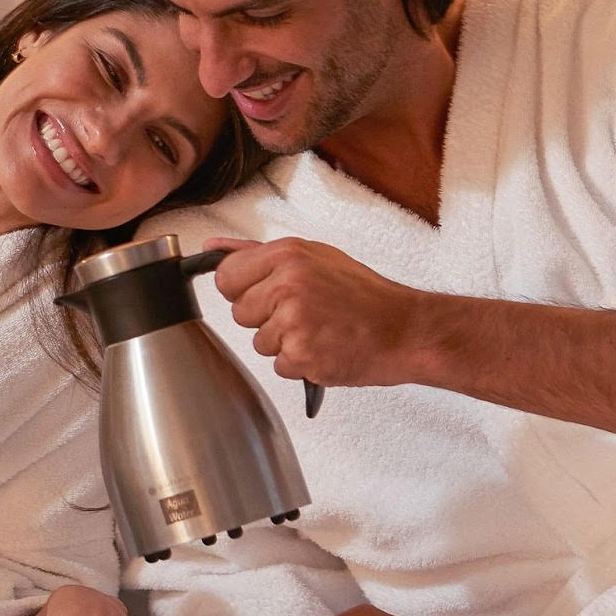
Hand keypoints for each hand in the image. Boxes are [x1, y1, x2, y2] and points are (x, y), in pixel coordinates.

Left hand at [206, 238, 420, 387]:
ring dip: (285, 344)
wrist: (404, 329)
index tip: (265, 295)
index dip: (243, 290)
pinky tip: (325, 348)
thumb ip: (257, 253)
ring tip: (320, 330)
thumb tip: (211, 250)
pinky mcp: (301, 355)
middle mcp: (287, 284)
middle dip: (265, 319)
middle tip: (304, 314)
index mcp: (288, 255)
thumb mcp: (315, 257)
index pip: (227, 276)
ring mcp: (293, 321)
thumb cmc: (364, 295)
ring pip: (259, 343)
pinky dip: (300, 364)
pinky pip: (279, 366)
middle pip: (240, 313)